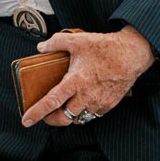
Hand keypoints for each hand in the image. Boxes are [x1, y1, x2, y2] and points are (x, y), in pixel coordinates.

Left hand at [20, 25, 155, 128]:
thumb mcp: (77, 40)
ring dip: (68, 117)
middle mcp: (86, 96)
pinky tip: (82, 104)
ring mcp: (98, 103)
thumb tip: (42, 47)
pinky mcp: (108, 105)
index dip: (37, 112)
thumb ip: (56, 42)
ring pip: (78, 119)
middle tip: (46, 116)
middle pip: (63, 118)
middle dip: (51, 120)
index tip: (26, 120)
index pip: (51, 102)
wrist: (133, 54)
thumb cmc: (106, 48)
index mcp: (75, 81)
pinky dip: (83, 113)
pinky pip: (92, 115)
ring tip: (63, 109)